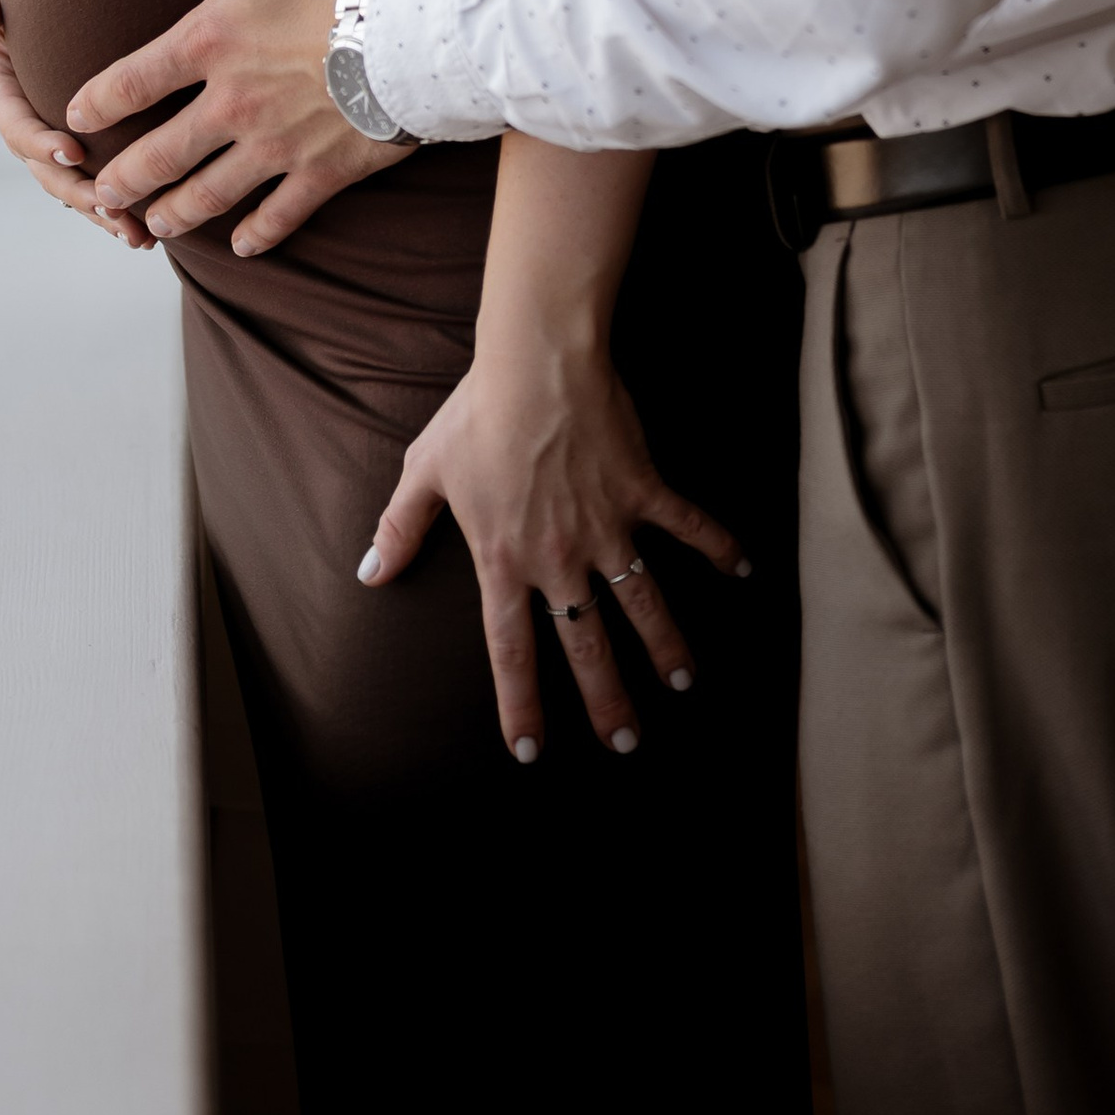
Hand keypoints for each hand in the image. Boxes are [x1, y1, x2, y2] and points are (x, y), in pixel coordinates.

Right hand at [0, 0, 153, 246]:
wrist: (46, 13)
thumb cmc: (15, 0)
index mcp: (2, 95)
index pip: (16, 125)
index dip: (40, 142)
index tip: (73, 152)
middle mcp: (25, 129)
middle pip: (48, 172)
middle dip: (79, 193)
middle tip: (112, 208)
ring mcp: (51, 147)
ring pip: (74, 191)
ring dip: (102, 215)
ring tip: (135, 233)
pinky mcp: (79, 156)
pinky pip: (94, 190)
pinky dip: (115, 214)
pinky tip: (146, 235)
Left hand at [68, 0, 410, 254]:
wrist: (417, 26)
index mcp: (210, 43)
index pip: (132, 80)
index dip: (98, 102)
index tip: (76, 118)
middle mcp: (232, 104)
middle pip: (160, 153)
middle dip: (124, 179)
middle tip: (101, 196)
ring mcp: (276, 145)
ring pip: (210, 193)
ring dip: (177, 212)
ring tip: (155, 225)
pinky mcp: (323, 171)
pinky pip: (281, 214)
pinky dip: (259, 233)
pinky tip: (243, 248)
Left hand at [359, 334, 748, 761]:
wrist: (536, 362)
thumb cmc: (477, 413)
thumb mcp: (427, 471)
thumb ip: (399, 529)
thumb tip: (369, 575)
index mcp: (503, 560)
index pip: (511, 651)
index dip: (521, 704)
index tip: (532, 752)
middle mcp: (559, 556)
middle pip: (586, 643)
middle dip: (607, 699)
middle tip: (626, 743)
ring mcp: (606, 525)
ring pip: (643, 601)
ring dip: (666, 644)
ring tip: (684, 682)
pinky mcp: (642, 489)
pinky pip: (687, 525)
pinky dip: (718, 546)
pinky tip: (744, 569)